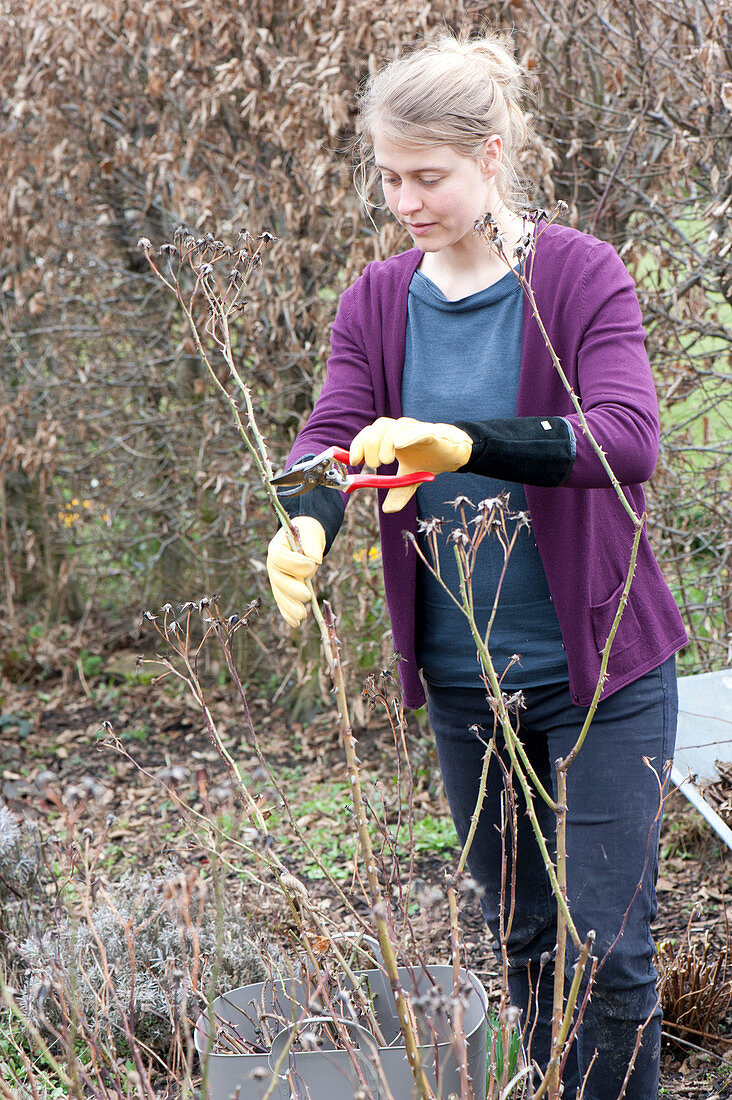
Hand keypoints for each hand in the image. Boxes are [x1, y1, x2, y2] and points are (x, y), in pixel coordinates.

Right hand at [266, 517, 325, 626]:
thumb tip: (314, 560)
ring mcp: (276, 579)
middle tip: (307, 596)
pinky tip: (295, 623)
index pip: (280, 558)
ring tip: (303, 616)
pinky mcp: (283, 590)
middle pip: (279, 580)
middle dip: (292, 590)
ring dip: (290, 607)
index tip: (311, 565)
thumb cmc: (307, 535)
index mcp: (276, 548)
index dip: (294, 564)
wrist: (304, 539)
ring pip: (280, 595)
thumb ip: (312, 545)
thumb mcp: (311, 534)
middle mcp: (273, 566)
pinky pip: (283, 603)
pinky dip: (288, 614)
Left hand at [350, 417, 471, 511]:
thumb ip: (398, 492)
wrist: (455, 454)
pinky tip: (398, 444)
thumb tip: (387, 509)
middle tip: (375, 464)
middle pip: (378, 428)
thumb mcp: (410, 480)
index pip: (369, 434)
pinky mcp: (431, 433)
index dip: (358, 445)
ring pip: (393, 428)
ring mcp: (414, 430)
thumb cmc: (429, 460)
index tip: (353, 461)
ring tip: (387, 461)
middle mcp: (400, 430)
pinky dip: (406, 436)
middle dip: (370, 446)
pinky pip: (416, 431)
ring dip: (384, 443)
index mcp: (391, 438)